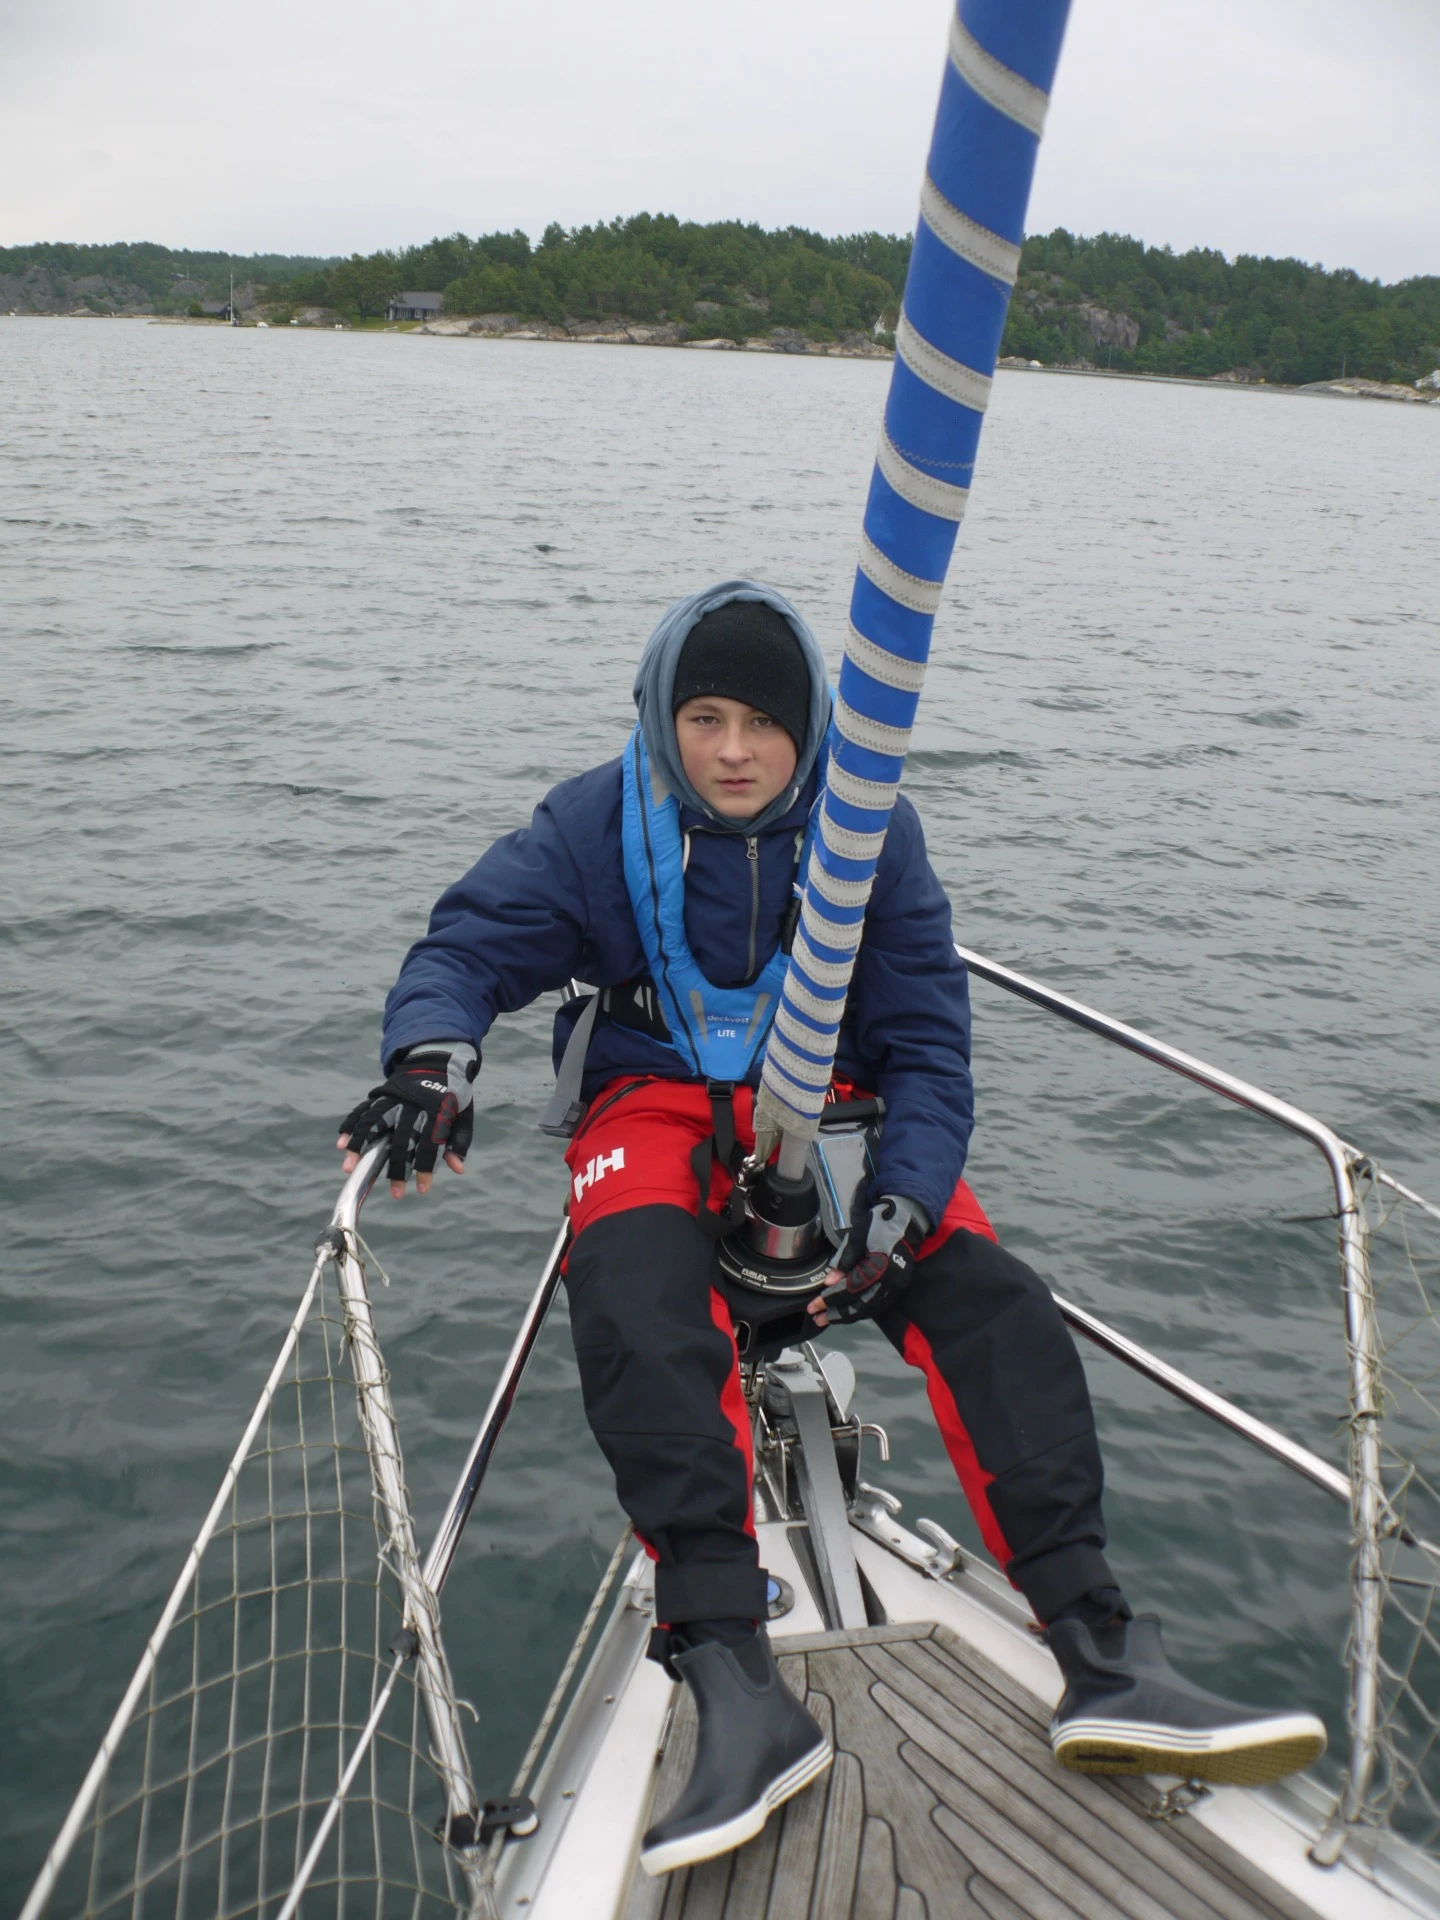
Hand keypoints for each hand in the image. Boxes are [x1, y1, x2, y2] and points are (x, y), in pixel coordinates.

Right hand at [337, 1043, 478, 1196]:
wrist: (436, 1058)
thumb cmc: (452, 1092)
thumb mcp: (464, 1113)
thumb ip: (459, 1140)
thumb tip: (457, 1169)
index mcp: (436, 1111)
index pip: (429, 1144)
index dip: (425, 1168)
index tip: (421, 1190)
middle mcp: (412, 1105)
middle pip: (400, 1141)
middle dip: (396, 1169)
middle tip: (395, 1195)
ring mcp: (393, 1098)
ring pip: (373, 1123)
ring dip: (359, 1146)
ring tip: (349, 1168)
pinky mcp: (380, 1094)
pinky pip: (362, 1110)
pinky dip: (350, 1126)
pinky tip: (341, 1143)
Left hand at [806, 1197, 928, 1327]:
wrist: (908, 1218)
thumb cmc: (880, 1223)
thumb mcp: (857, 1235)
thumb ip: (843, 1260)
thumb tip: (829, 1283)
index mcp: (880, 1268)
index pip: (850, 1290)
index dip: (829, 1299)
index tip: (812, 1306)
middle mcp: (890, 1283)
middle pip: (860, 1306)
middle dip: (837, 1314)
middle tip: (817, 1318)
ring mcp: (896, 1287)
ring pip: (869, 1309)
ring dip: (847, 1315)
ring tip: (827, 1318)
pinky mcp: (897, 1287)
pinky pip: (876, 1305)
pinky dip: (860, 1310)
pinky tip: (847, 1311)